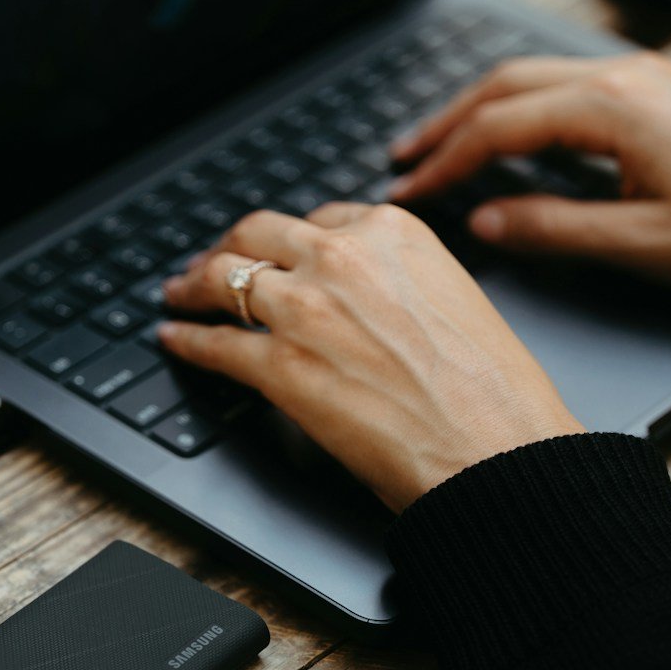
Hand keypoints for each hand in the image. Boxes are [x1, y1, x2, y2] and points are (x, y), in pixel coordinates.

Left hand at [159, 204, 581, 511]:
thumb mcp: (456, 303)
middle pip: (258, 234)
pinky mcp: (279, 367)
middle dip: (229, 247)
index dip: (288, 239)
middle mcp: (343, 258)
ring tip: (179, 295)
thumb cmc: (491, 393)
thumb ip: (403, 287)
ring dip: (193, 287)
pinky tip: (175, 339)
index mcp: (393, 234)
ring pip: (225, 279)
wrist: (495, 449)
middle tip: (212, 264)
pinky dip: (187, 341)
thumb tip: (373, 303)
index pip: (320, 220)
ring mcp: (304, 310)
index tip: (274, 250)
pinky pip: (215, 344)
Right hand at [391, 53, 670, 301]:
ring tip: (438, 147)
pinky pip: (567, 84)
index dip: (445, 163)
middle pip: (507, 84)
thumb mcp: (639, 246)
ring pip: (535, 78)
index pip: (500, 126)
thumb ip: (553, 229)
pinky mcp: (657, 92)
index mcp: (616, 109)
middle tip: (403, 160)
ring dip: (480, 110)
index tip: (408, 193)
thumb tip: (484, 222)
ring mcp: (644, 78)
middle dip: (446, 123)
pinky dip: (520, 108)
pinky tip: (507, 137)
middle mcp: (627, 78)